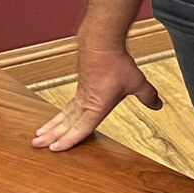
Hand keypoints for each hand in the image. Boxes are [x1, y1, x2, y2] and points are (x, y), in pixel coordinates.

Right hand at [32, 43, 160, 151]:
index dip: (69, 140)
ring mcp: (80, 95)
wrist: (101, 43)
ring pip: (62, 115)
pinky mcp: (80, 88)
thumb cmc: (116, 63)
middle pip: (65, 123)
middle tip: (36, 145)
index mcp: (97, 106)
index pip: (81, 127)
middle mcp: (85, 102)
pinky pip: (67, 106)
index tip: (55, 149)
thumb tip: (158, 105)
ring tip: (38, 135)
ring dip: (50, 126)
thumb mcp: (137, 83)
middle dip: (51, 136)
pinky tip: (55, 120)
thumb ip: (147, 96)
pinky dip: (58, 116)